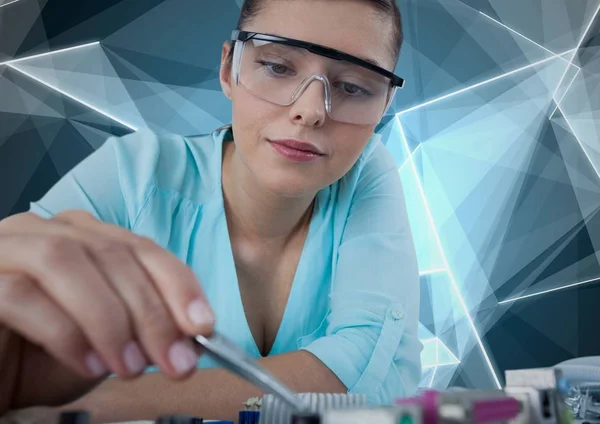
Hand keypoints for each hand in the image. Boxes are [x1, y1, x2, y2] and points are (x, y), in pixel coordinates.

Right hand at [0, 211, 214, 414]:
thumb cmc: (40, 358)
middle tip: (176, 360)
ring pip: (65, 260)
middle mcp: (44, 231)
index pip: (140, 247)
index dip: (177, 283)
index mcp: (81, 237)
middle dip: (151, 311)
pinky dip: (65, 331)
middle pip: (110, 254)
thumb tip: (191, 335)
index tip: (203, 324)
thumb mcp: (106, 344)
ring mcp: (5, 249)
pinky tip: (87, 364)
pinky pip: (21, 294)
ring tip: (130, 366)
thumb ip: (143, 331)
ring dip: (109, 318)